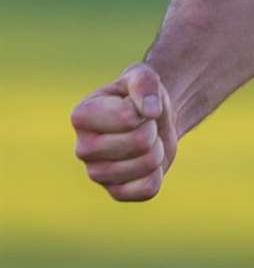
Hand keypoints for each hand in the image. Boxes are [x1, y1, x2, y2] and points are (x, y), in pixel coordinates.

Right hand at [71, 64, 177, 200]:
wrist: (151, 118)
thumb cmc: (141, 94)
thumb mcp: (143, 75)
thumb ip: (144, 83)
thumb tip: (149, 112)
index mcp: (81, 115)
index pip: (128, 117)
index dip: (144, 109)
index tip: (136, 106)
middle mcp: (82, 148)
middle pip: (140, 142)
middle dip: (152, 129)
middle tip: (143, 125)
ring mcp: (96, 174)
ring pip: (147, 165)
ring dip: (157, 149)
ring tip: (144, 140)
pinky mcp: (114, 192)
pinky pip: (148, 188)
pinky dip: (157, 173)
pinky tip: (145, 163)